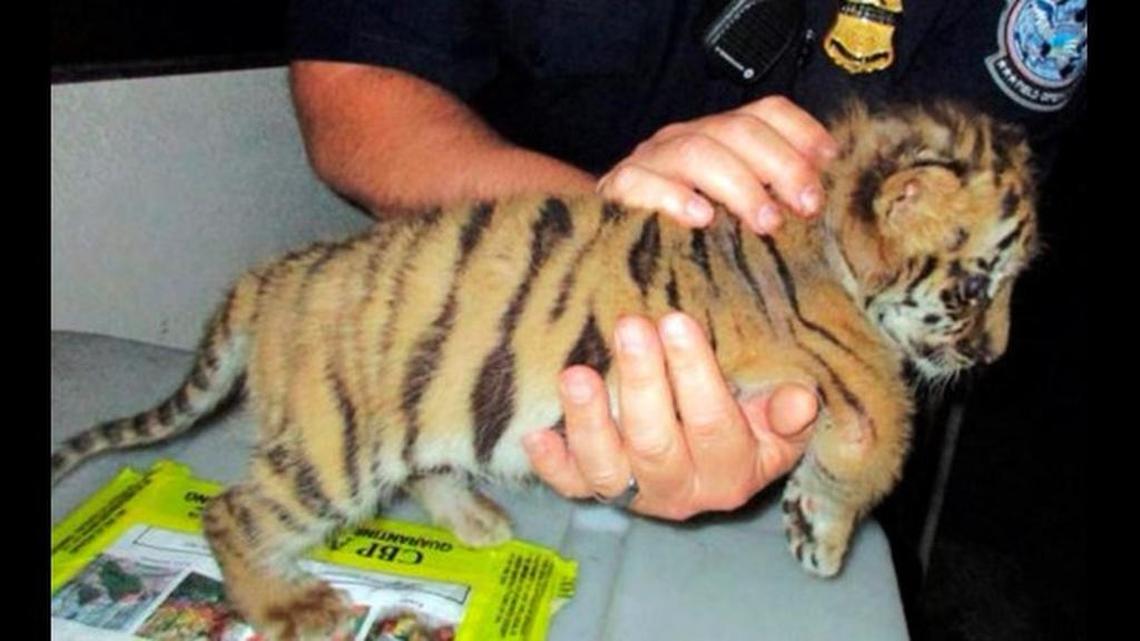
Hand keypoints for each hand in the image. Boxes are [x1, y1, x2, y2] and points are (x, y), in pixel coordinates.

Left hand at [523, 312, 817, 520]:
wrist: (719, 462)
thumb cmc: (751, 420)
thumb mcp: (779, 420)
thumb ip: (787, 412)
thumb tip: (800, 398)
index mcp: (733, 472)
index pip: (712, 425)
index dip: (694, 375)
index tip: (677, 322)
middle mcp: (682, 492)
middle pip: (656, 444)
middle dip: (641, 384)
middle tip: (630, 326)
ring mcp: (635, 494)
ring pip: (606, 470)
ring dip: (588, 421)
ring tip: (576, 374)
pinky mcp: (596, 492)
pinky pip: (570, 485)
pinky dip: (551, 463)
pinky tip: (536, 431)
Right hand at [597, 96, 837, 234]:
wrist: (608, 240)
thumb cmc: (682, 231)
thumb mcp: (732, 211)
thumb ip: (769, 198)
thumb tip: (820, 202)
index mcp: (719, 137)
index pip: (765, 112)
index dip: (802, 132)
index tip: (829, 164)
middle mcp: (686, 138)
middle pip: (738, 130)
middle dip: (781, 165)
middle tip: (805, 206)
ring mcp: (650, 160)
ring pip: (697, 151)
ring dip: (740, 185)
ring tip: (766, 222)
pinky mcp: (619, 189)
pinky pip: (643, 183)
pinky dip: (675, 198)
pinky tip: (701, 220)